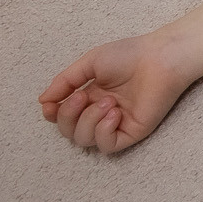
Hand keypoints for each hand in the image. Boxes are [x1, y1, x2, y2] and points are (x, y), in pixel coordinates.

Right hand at [40, 35, 192, 153]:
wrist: (160, 58)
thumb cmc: (129, 55)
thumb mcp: (88, 64)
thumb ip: (64, 82)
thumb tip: (42, 101)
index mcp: (89, 96)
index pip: (62, 116)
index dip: (53, 114)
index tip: (51, 104)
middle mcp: (100, 113)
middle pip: (69, 131)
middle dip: (68, 116)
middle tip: (83, 96)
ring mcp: (116, 124)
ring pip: (85, 140)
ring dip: (89, 121)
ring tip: (108, 101)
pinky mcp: (132, 132)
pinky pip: (107, 145)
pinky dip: (103, 131)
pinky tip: (114, 113)